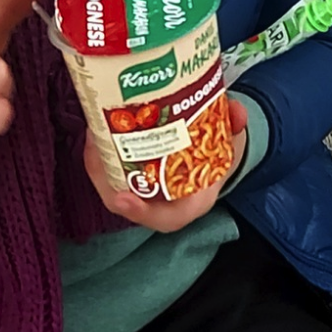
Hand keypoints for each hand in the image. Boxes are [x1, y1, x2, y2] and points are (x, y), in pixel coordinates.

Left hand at [83, 98, 248, 232]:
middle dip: (106, 177)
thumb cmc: (217, 152)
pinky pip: (109, 170)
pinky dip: (100, 152)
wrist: (212, 152)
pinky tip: (96, 127)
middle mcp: (161, 202)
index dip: (141, 212)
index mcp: (190, 203)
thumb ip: (235, 125)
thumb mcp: (231, 140)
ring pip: (111, 184)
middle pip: (125, 201)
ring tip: (93, 131)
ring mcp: (142, 190)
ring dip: (98, 160)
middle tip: (96, 145)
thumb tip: (238, 112)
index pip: (165, 218)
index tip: (123, 199)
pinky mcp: (130, 175)